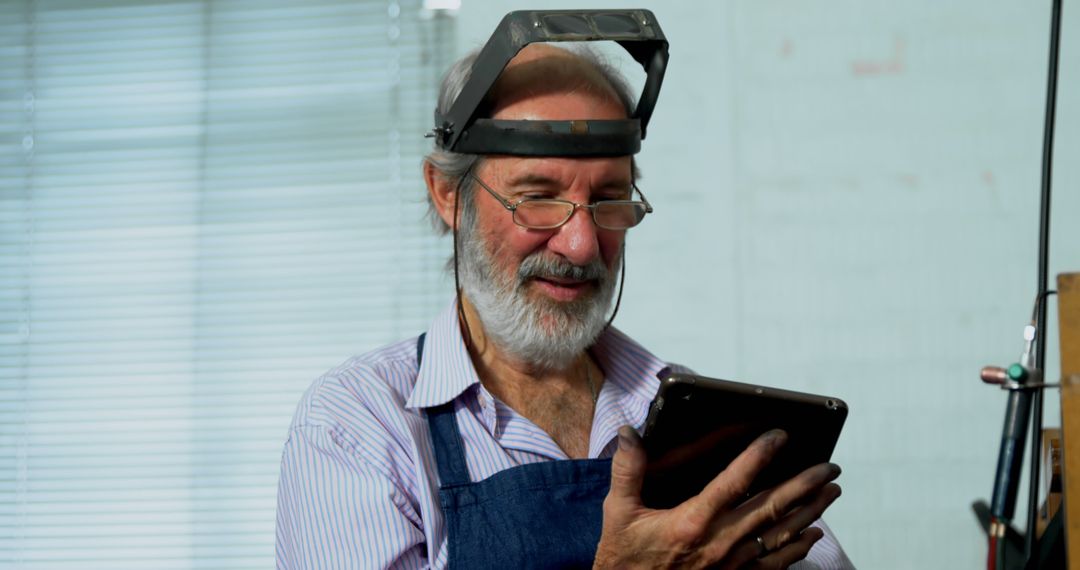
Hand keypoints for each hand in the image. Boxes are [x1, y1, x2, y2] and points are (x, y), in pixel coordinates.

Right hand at [593, 427, 841, 568]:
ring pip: (781, 534)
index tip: (780, 436)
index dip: (759, 456)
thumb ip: (627, 469)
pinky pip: (776, 565)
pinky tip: (813, 533)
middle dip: (804, 484)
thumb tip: (629, 432)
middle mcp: (719, 543)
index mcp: (692, 521)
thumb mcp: (618, 512)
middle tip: (829, 466)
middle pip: (771, 507)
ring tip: (831, 491)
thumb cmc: (624, 557)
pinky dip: (799, 548)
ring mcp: (732, 565)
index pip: (734, 482)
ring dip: (810, 511)